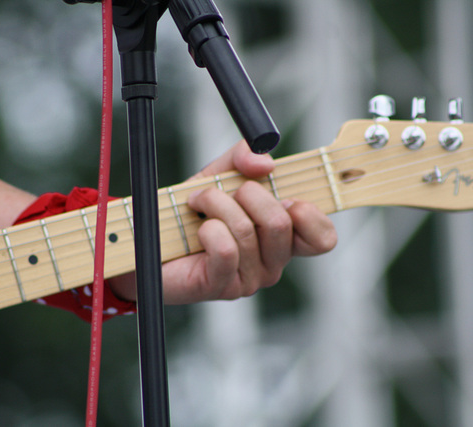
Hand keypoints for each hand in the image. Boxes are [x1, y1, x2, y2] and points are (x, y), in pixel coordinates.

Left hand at [109, 141, 336, 303]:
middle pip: (281, 223)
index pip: (323, 237)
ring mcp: (249, 279)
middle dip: (246, 193)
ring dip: (215, 204)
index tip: (287, 194)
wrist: (149, 239)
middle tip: (221, 191)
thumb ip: (242, 160)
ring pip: (247, 231)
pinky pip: (227, 250)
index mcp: (281, 238)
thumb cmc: (189, 212)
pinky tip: (196, 229)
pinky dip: (207, 228)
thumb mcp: (218, 176)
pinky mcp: (223, 286)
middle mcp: (272, 262)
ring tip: (197, 203)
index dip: (312, 213)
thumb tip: (265, 162)